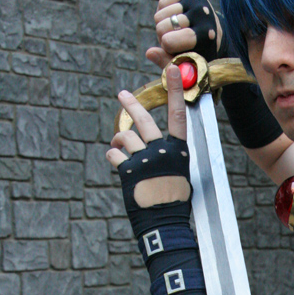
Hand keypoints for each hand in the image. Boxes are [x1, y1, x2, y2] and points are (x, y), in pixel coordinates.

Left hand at [107, 65, 189, 209]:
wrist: (165, 224)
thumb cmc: (174, 202)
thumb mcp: (179, 175)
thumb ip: (168, 155)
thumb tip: (153, 144)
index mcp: (179, 151)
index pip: (178, 115)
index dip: (174, 91)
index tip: (170, 69)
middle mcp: (162, 151)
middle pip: (143, 120)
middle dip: (131, 105)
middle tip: (122, 95)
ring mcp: (144, 160)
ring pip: (125, 138)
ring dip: (120, 142)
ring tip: (120, 148)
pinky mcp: (127, 170)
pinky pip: (114, 155)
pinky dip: (114, 158)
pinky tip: (120, 166)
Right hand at [147, 0, 223, 70]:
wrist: (214, 32)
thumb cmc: (198, 52)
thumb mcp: (185, 64)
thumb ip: (167, 63)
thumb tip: (149, 52)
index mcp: (205, 36)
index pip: (169, 41)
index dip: (166, 47)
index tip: (176, 49)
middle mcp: (203, 15)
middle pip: (161, 28)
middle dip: (163, 36)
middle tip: (176, 39)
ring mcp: (197, 0)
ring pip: (160, 15)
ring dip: (163, 25)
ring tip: (176, 30)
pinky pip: (162, 2)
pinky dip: (164, 12)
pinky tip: (175, 18)